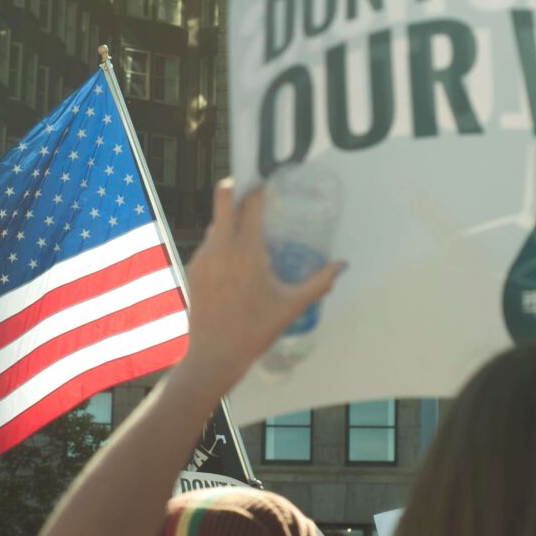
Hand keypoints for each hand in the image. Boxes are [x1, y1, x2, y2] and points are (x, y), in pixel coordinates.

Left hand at [182, 179, 343, 388]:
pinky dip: (221, 242)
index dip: (259, 187)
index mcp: (247, 250)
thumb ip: (320, 282)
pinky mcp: (193, 268)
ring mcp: (203, 256)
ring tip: (249, 230)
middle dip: (236, 186)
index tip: (269, 181)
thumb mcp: (292, 305)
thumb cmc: (257, 329)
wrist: (215, 355)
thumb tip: (342, 265)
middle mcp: (221, 246)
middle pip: (222, 197)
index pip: (250, 203)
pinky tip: (235, 259)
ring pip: (215, 222)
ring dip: (230, 220)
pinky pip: (208, 244)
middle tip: (252, 189)